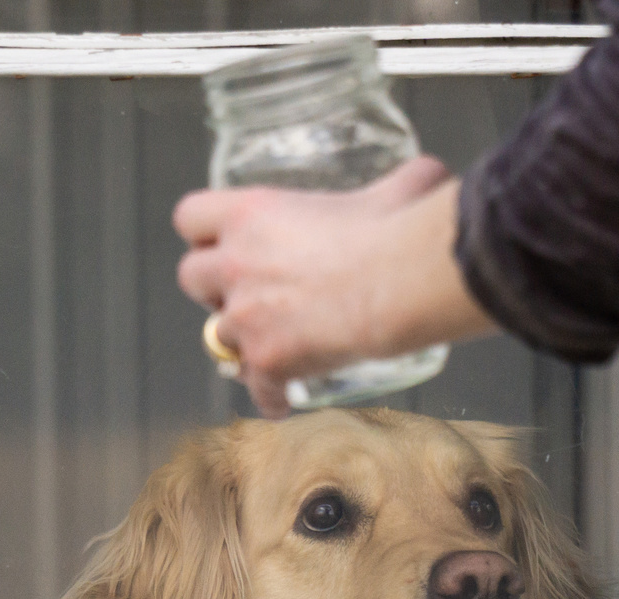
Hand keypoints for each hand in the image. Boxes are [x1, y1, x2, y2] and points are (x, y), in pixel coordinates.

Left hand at [174, 156, 495, 417]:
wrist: (397, 284)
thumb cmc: (393, 230)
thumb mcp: (393, 190)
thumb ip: (396, 184)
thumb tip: (429, 178)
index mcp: (252, 213)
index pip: (190, 215)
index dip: (202, 231)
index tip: (220, 241)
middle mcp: (236, 264)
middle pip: (189, 276)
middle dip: (212, 287)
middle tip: (241, 292)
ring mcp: (246, 317)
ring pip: (216, 337)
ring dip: (240, 341)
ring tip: (266, 344)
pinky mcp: (267, 361)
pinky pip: (256, 389)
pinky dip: (270, 396)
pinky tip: (284, 399)